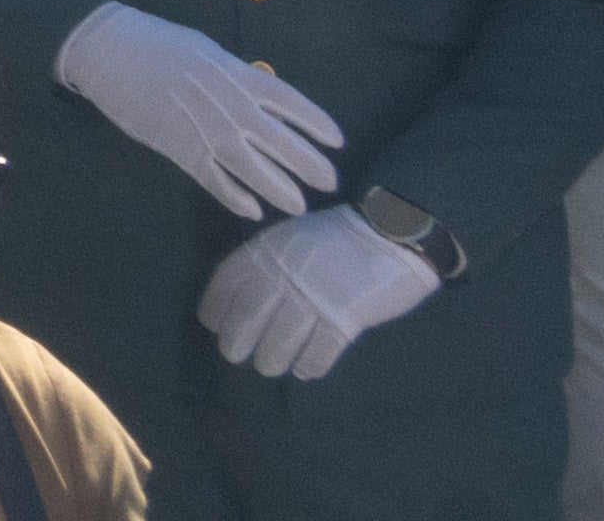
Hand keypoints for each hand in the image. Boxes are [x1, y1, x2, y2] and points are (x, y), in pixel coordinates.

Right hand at [58, 2, 350, 217]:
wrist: (109, 51)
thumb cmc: (157, 43)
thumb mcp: (206, 51)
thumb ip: (235, 76)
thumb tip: (259, 97)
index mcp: (239, 76)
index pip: (292, 105)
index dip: (317, 124)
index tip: (336, 141)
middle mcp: (233, 108)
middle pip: (285, 145)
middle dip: (311, 167)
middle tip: (328, 182)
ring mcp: (209, 133)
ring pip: (257, 171)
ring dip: (282, 191)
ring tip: (298, 205)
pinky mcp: (183, 151)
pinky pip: (217, 182)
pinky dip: (237, 198)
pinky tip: (252, 210)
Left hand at [197, 196, 439, 378]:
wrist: (390, 232)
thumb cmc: (337, 237)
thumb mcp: (290, 237)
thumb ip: (268, 262)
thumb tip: (242, 295)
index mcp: (268, 251)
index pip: (228, 283)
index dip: (216, 308)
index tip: (213, 325)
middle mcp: (286, 275)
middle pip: (249, 316)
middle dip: (236, 341)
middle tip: (234, 356)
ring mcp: (316, 297)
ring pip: (281, 338)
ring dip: (270, 358)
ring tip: (267, 367)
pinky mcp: (347, 318)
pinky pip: (321, 350)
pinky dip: (310, 364)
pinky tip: (304, 371)